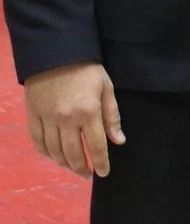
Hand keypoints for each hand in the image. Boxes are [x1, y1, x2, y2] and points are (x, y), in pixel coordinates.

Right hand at [24, 62, 123, 178]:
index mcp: (88, 111)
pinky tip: (54, 157)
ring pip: (54, 151)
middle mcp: (66, 119)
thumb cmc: (87, 70)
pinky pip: (38, 141)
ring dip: (64, 163)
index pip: (96, 145)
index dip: (100, 162)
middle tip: (87, 174)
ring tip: (73, 167)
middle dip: (81, 167)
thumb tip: (119, 141)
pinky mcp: (33, 116)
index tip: (103, 173)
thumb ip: (112, 116)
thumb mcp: (106, 88)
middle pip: (73, 153)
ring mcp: (47, 118)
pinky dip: (46, 153)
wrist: (56, 53)